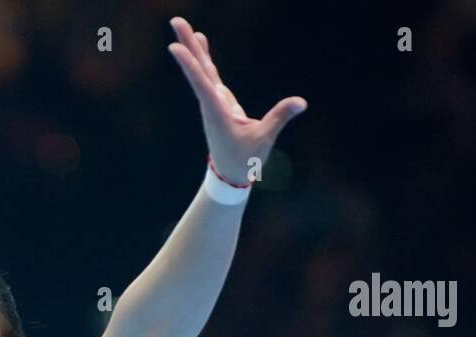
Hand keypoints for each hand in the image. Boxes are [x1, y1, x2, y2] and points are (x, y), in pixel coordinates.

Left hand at [167, 16, 306, 185]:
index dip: (190, 65)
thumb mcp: (263, 139)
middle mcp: (211, 103)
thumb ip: (279, 118)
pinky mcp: (219, 101)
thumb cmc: (244, 160)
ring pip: (202, 70)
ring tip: (183, 27)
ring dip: (193, 48)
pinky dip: (203, 58)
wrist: (230, 175)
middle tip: (175, 22)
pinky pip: (208, 75)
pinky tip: (198, 43)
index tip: (175, 48)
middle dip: (187, 46)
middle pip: (198, 70)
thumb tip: (300, 102)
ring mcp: (214, 101)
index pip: (202, 84)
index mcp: (217, 112)